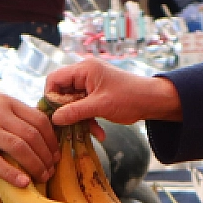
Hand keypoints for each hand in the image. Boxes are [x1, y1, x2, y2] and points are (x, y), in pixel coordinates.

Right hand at [0, 92, 58, 186]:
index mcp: (5, 101)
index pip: (40, 120)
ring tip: (41, 178)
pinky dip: (14, 174)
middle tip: (50, 170)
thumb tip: (34, 134)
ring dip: (36, 166)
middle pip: (33, 136)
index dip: (52, 140)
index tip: (55, 154)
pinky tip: (23, 184)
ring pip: (20, 148)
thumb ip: (9, 116)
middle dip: (47, 156)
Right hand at [45, 57, 180, 126]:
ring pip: (73, 103)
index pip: (55, 79)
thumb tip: (54, 119)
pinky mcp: (96, 96)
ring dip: (79, 119)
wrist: (152, 101)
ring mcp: (90, 85)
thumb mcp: (100, 106)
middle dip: (66, 112)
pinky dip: (89, 120)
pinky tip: (99, 133)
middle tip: (67, 127)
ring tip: (89, 132)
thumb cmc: (129, 97)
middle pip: (62, 93)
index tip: (53, 114)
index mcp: (84, 69)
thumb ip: (75, 112)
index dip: (50, 96)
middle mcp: (85, 74)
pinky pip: (84, 108)